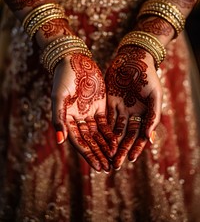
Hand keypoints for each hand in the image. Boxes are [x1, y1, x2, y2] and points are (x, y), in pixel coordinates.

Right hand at [51, 53, 116, 171]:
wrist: (74, 61)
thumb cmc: (63, 78)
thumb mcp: (58, 97)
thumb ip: (58, 118)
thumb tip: (60, 140)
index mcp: (67, 119)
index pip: (79, 142)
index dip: (88, 155)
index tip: (97, 167)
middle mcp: (78, 119)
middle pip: (90, 141)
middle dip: (99, 154)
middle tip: (109, 168)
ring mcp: (90, 113)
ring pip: (99, 134)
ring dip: (106, 147)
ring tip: (114, 158)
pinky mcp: (100, 105)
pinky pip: (106, 122)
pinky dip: (111, 132)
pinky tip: (117, 142)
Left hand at [105, 45, 161, 169]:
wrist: (133, 58)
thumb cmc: (148, 75)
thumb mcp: (155, 96)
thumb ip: (153, 117)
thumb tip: (150, 139)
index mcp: (145, 114)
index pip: (139, 136)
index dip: (135, 148)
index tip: (129, 160)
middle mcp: (132, 114)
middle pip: (125, 136)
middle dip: (120, 150)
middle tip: (113, 165)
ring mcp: (120, 108)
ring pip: (114, 130)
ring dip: (109, 143)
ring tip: (104, 156)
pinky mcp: (109, 101)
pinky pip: (105, 117)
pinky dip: (102, 128)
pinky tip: (96, 139)